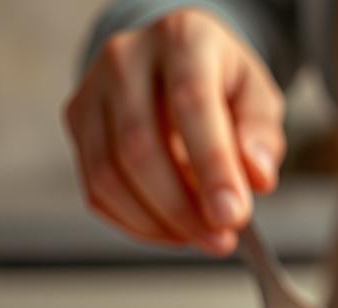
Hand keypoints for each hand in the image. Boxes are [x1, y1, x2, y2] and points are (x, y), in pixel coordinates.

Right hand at [63, 9, 284, 253]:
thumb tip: (256, 178)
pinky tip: (172, 231)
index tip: (232, 215)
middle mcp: (126, 57)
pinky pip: (95, 190)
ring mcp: (91, 89)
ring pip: (108, 174)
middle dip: (182, 207)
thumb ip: (261, 136)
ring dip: (158, 222)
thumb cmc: (222, 83)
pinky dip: (135, 224)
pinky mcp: (76, 122)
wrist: (175, 62)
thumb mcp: (258, 97)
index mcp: (182, 38)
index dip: (212, 166)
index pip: (192, 103)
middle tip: (221, 239)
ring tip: (202, 238)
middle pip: (139, 145)